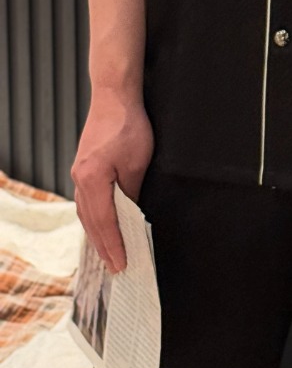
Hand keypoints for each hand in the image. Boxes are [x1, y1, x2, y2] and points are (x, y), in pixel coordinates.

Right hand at [71, 91, 153, 273]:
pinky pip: (87, 202)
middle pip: (91, 222)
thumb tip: (131, 215)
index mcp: (92, 180)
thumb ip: (131, 192)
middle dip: (103, 247)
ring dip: (97, 235)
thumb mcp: (137, 163)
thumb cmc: (128, 126)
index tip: (122, 265)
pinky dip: (95, 219)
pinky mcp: (83, 169)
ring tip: (108, 255)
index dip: (114, 246)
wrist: (113, 97)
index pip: (105, 222)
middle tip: (115, 269)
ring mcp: (79, 174)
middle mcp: (80, 179)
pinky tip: (102, 227)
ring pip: (86, 214)